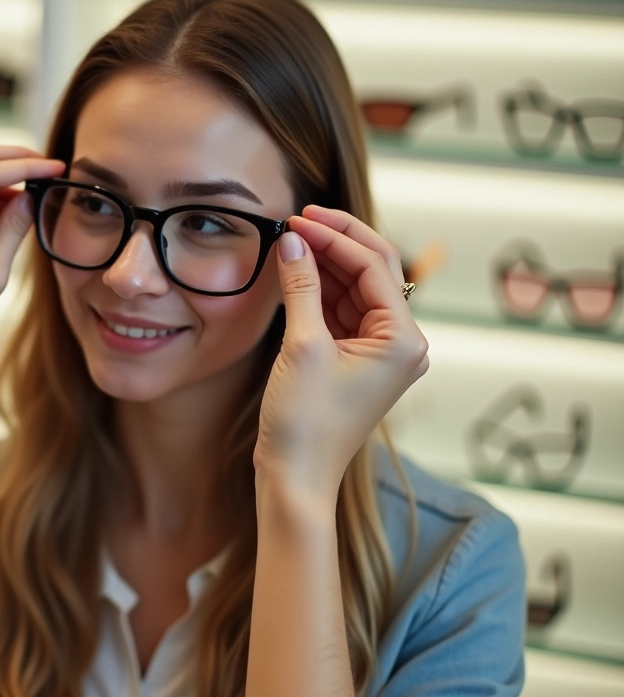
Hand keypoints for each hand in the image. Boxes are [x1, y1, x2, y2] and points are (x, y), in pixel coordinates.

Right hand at [254, 204, 429, 506]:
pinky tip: (296, 272)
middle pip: (372, 272)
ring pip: (355, 290)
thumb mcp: (302, 347)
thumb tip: (293, 242)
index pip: (374, 267)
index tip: (297, 219)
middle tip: (298, 218)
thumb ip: (301, 288)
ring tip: (292, 240)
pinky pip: (341, 312)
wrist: (296, 478)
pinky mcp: (355, 361)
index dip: (335, 237)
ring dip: (325, 264)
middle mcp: (401, 343)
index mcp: (403, 339)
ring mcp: (379, 352)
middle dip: (336, 242)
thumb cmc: (305, 423)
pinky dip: (319, 290)